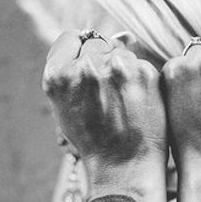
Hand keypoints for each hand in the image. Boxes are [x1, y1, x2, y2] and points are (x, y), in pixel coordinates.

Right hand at [42, 30, 167, 173]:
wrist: (123, 166)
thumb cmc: (94, 139)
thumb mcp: (67, 106)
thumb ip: (75, 70)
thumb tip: (121, 35)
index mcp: (58, 75)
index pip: (70, 38)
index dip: (80, 50)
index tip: (88, 66)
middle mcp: (85, 67)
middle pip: (96, 42)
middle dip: (103, 60)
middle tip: (108, 92)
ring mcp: (116, 68)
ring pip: (121, 52)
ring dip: (123, 70)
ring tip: (122, 103)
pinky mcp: (142, 73)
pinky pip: (140, 64)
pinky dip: (140, 80)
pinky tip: (137, 103)